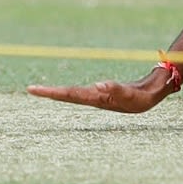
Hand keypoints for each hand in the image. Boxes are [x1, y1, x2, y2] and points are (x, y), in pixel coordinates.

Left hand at [27, 69, 170, 112]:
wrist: (152, 96)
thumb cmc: (142, 97)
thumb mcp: (130, 94)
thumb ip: (115, 89)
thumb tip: (97, 85)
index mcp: (96, 98)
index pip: (69, 94)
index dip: (52, 92)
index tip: (34, 90)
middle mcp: (93, 98)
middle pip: (67, 95)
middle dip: (49, 93)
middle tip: (30, 89)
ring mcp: (97, 96)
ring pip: (72, 94)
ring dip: (56, 93)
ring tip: (40, 91)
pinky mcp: (101, 93)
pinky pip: (79, 92)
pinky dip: (67, 92)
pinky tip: (62, 93)